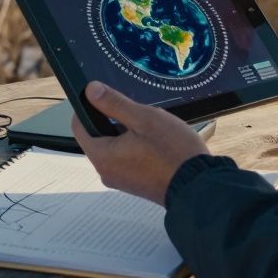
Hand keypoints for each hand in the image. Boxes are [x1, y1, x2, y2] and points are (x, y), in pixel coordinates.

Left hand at [71, 81, 210, 205]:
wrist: (199, 185)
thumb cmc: (174, 152)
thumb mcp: (144, 118)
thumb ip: (114, 104)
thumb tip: (91, 91)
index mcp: (102, 156)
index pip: (78, 126)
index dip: (88, 107)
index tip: (105, 97)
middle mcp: (107, 172)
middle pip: (98, 137)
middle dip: (114, 121)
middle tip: (138, 113)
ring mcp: (121, 180)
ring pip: (114, 148)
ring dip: (128, 134)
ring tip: (152, 129)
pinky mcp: (135, 184)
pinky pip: (127, 159)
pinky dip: (137, 148)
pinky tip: (157, 143)